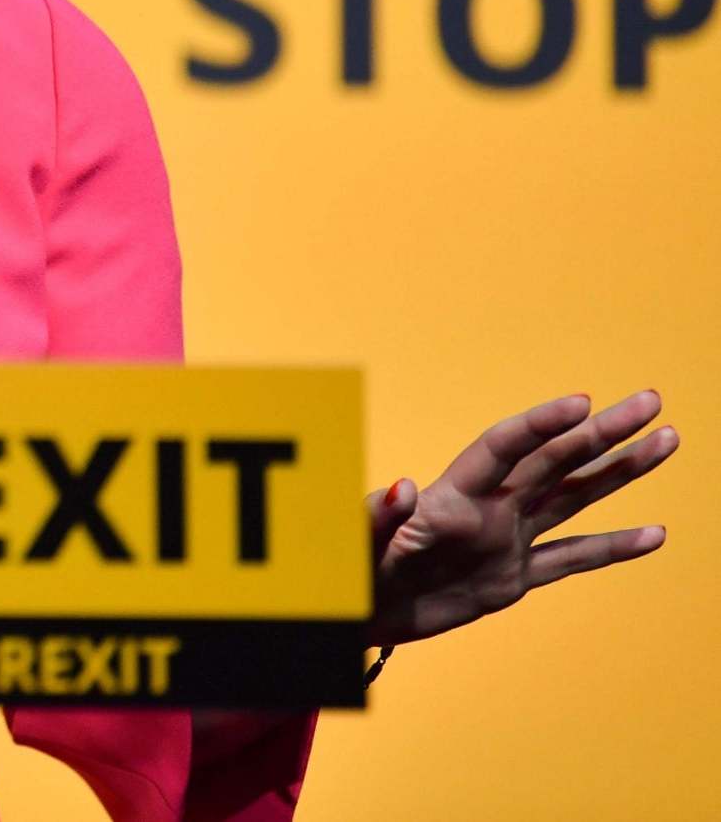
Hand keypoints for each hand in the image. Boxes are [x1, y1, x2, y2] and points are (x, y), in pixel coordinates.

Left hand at [364, 388, 676, 648]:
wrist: (354, 610)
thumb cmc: (347, 567)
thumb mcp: (356, 539)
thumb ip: (378, 514)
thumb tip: (404, 487)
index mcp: (451, 495)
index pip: (504, 448)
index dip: (540, 425)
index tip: (582, 403)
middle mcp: (489, 509)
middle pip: (555, 461)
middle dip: (602, 432)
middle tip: (650, 402)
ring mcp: (506, 540)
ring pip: (574, 499)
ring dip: (619, 471)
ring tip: (665, 441)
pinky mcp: (512, 578)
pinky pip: (572, 560)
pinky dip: (613, 549)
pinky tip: (654, 534)